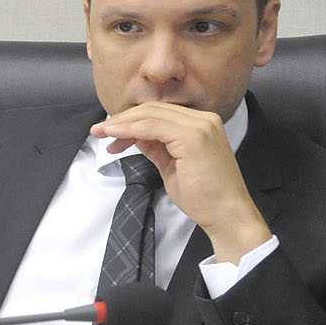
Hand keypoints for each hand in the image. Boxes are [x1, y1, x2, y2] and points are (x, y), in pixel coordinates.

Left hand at [90, 103, 270, 262]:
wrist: (226, 214)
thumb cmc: (203, 195)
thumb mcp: (171, 164)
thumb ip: (155, 146)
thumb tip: (134, 136)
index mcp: (202, 124)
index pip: (159, 113)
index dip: (131, 120)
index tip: (110, 132)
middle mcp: (204, 120)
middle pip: (153, 110)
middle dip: (121, 119)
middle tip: (99, 130)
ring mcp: (200, 126)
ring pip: (150, 116)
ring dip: (121, 124)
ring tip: (101, 133)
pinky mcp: (193, 137)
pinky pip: (152, 127)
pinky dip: (129, 130)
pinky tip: (114, 136)